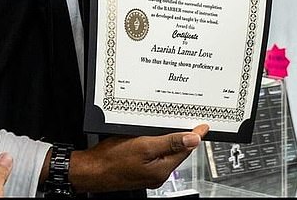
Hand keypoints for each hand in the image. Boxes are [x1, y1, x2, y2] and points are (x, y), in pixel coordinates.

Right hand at [69, 124, 208, 192]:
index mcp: (162, 169)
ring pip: (165, 150)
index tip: (204, 126)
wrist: (92, 170)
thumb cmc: (113, 160)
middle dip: (184, 136)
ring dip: (170, 138)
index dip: (195, 135)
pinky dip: (158, 142)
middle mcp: (158, 172)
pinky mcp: (138, 166)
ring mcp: (148, 171)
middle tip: (193, 123)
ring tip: (177, 126)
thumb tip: (192, 139)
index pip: (185, 149)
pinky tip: (155, 135)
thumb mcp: (144, 146)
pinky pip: (154, 152)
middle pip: (176, 151)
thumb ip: (170, 142)